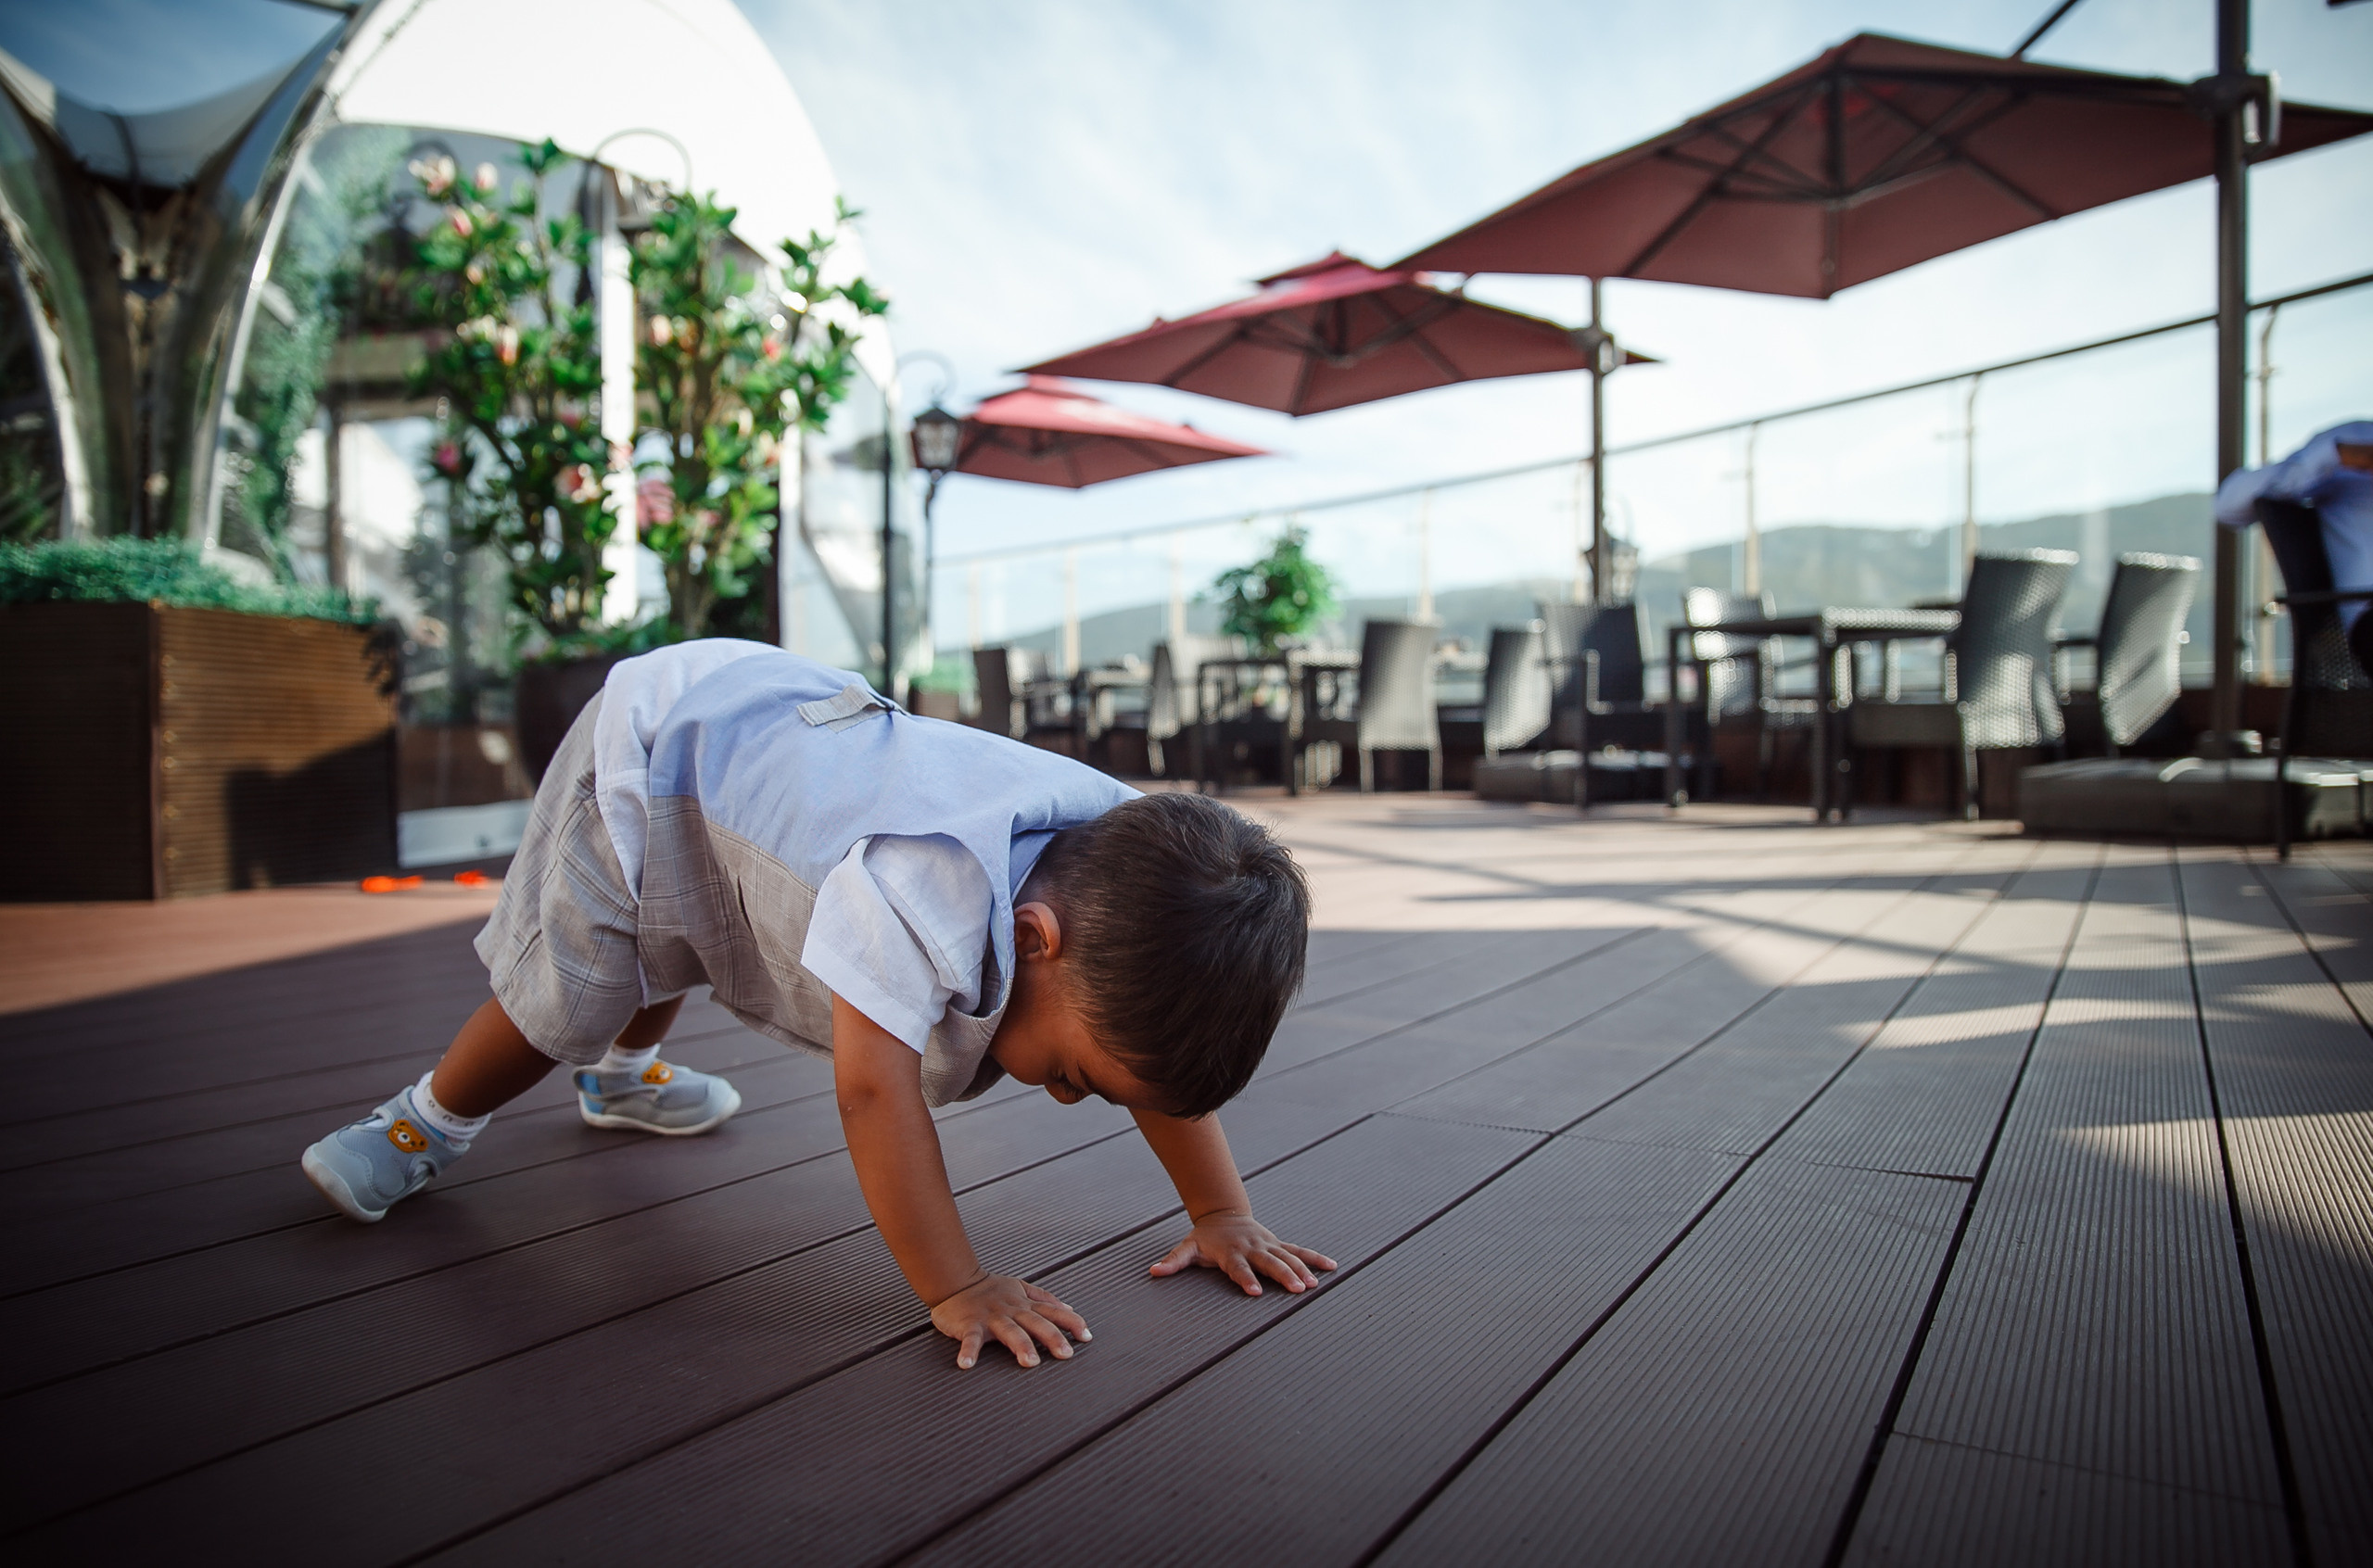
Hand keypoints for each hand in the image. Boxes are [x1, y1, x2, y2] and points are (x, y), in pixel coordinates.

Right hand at [929, 1273, 1089, 1369]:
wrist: (955, 1279)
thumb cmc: (989, 1288)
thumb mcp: (1020, 1288)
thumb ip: (1045, 1299)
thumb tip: (1069, 1308)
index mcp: (1024, 1304)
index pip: (1053, 1312)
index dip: (1071, 1322)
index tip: (1086, 1336)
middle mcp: (1011, 1310)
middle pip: (1036, 1323)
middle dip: (1052, 1337)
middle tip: (1066, 1354)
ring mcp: (991, 1317)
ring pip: (1009, 1331)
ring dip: (1020, 1345)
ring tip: (1030, 1362)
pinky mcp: (969, 1323)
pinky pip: (970, 1338)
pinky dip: (968, 1351)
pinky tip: (967, 1364)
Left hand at [1149, 1211, 1337, 1296]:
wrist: (1223, 1215)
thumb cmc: (1205, 1239)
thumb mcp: (1188, 1248)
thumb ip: (1174, 1261)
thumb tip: (1153, 1271)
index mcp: (1231, 1252)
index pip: (1239, 1268)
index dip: (1246, 1279)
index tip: (1255, 1292)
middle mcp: (1253, 1248)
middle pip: (1270, 1263)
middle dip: (1284, 1276)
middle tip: (1297, 1289)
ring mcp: (1268, 1245)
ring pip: (1288, 1257)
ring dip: (1302, 1270)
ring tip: (1314, 1285)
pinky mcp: (1278, 1245)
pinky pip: (1299, 1251)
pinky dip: (1315, 1258)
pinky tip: (1332, 1267)